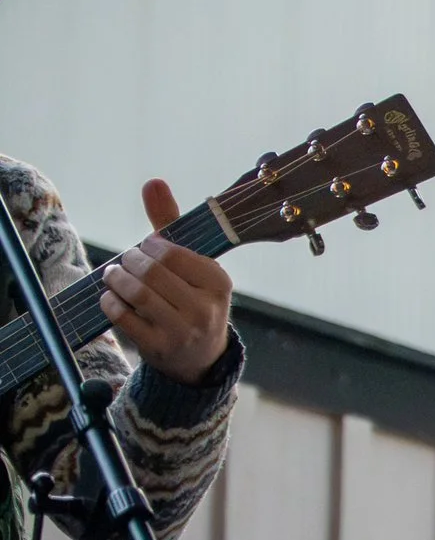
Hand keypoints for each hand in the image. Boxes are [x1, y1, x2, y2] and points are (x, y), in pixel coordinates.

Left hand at [98, 179, 233, 383]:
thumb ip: (171, 224)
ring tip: (113, 275)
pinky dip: (110, 302)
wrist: (199, 357)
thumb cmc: (191, 299)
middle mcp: (205, 308)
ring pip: (136, 293)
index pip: (172, 253)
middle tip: (124, 262)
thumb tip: (153, 182)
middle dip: (129, 262)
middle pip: (151, 272)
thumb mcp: (192, 265)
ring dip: (115, 280)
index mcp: (219, 282)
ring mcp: (183, 330)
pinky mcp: (159, 347)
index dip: (149, 246)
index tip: (145, 248)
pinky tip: (111, 297)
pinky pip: (123, 317)